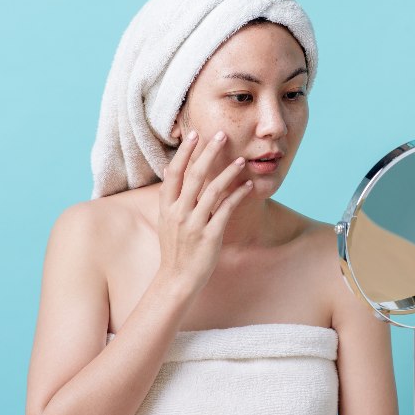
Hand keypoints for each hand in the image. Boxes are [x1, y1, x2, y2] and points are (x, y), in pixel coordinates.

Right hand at [157, 130, 253, 290]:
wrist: (177, 279)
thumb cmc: (175, 248)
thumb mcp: (167, 220)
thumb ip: (172, 197)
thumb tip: (172, 170)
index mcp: (166, 207)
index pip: (174, 172)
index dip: (184, 153)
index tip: (194, 134)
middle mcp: (178, 213)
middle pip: (195, 175)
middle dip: (209, 153)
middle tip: (222, 134)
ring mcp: (194, 224)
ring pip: (213, 190)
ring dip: (229, 172)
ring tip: (241, 160)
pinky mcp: (210, 235)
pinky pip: (226, 210)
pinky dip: (238, 195)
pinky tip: (248, 185)